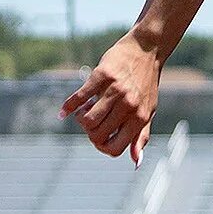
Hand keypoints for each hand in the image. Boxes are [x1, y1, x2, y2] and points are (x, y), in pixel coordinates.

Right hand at [59, 32, 161, 165]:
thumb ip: (141, 136)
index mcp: (139, 118)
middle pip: (97, 135)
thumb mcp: (148, 111)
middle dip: (88, 132)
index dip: (101, 147)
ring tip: (84, 111)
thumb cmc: (146, 84)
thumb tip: (136, 162)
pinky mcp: (102, 75)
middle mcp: (129, 106)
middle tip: (90, 121)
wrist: (147, 50)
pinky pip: (79, 97)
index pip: (114, 148)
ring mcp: (115, 91)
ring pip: (88, 120)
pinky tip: (64, 111)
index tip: (98, 137)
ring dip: (80, 119)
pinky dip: (68, 106)